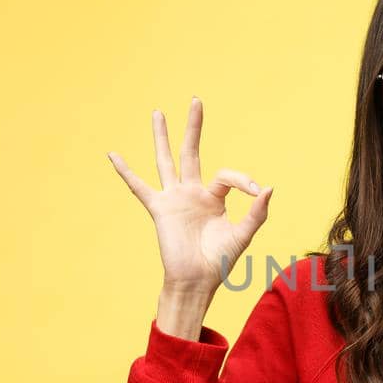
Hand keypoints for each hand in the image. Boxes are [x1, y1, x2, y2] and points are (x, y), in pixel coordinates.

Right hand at [107, 98, 272, 292]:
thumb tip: (269, 188)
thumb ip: (257, 212)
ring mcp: (174, 198)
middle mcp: (193, 193)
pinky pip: (139, 187)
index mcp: (214, 198)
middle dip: (193, 127)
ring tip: (158, 113)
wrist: (197, 281)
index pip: (227, 175)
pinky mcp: (159, 209)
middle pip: (192, 152)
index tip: (256, 191)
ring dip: (162, 136)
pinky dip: (125, 171)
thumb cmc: (219, 261)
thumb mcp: (243, 234)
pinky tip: (113, 154)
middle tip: (196, 101)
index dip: (243, 179)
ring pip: (166, 160)